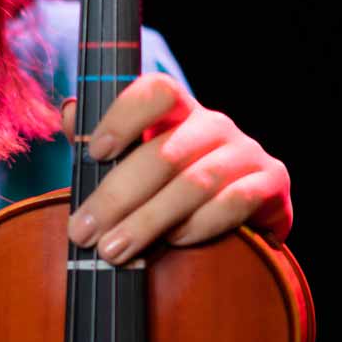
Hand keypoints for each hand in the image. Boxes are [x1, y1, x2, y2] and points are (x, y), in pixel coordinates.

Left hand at [61, 72, 292, 264]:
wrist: (234, 214)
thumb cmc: (166, 181)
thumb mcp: (129, 157)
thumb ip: (96, 137)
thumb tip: (69, 113)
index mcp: (177, 108)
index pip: (157, 91)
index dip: (123, 117)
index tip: (93, 153)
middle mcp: (214, 123)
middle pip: (164, 153)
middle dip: (117, 196)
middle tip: (83, 231)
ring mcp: (246, 151)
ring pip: (194, 183)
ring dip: (148, 221)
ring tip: (112, 250)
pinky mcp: (272, 184)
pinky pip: (233, 203)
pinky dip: (198, 225)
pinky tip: (172, 242)